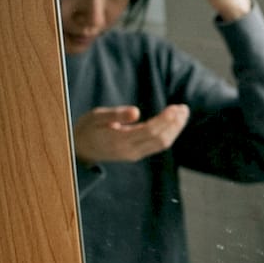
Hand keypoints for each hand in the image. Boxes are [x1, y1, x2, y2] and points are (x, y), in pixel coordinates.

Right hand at [72, 105, 190, 164]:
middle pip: (160, 139)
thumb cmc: (87, 128)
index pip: (149, 131)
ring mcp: (135, 154)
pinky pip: (158, 145)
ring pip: (162, 144)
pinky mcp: (138, 154)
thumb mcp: (96, 117)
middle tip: (184, 108)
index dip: (164, 120)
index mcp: (119, 140)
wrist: (79, 149)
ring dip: (175, 128)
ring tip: (183, 113)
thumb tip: (135, 112)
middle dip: (174, 123)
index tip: (175, 108)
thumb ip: (115, 114)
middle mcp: (130, 150)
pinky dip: (170, 133)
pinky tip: (175, 122)